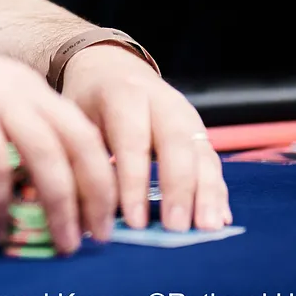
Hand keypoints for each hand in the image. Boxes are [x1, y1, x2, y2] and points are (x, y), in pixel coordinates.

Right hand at [0, 36, 116, 253]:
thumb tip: (13, 210)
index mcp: (31, 90)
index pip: (85, 134)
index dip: (102, 176)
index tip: (104, 214)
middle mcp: (24, 91)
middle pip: (81, 144)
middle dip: (97, 194)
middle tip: (98, 237)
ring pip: (49, 156)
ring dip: (62, 205)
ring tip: (63, 242)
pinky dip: (3, 202)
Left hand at [58, 44, 229, 232]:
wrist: (109, 66)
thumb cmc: (87, 100)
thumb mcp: (75, 117)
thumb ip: (84, 156)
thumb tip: (87, 212)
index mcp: (123, 94)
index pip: (132, 140)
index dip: (135, 183)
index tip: (135, 222)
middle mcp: (161, 101)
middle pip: (177, 145)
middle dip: (178, 189)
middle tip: (176, 228)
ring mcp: (186, 114)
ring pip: (202, 153)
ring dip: (207, 193)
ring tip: (208, 228)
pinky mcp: (199, 130)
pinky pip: (212, 160)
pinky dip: (218, 190)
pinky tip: (220, 218)